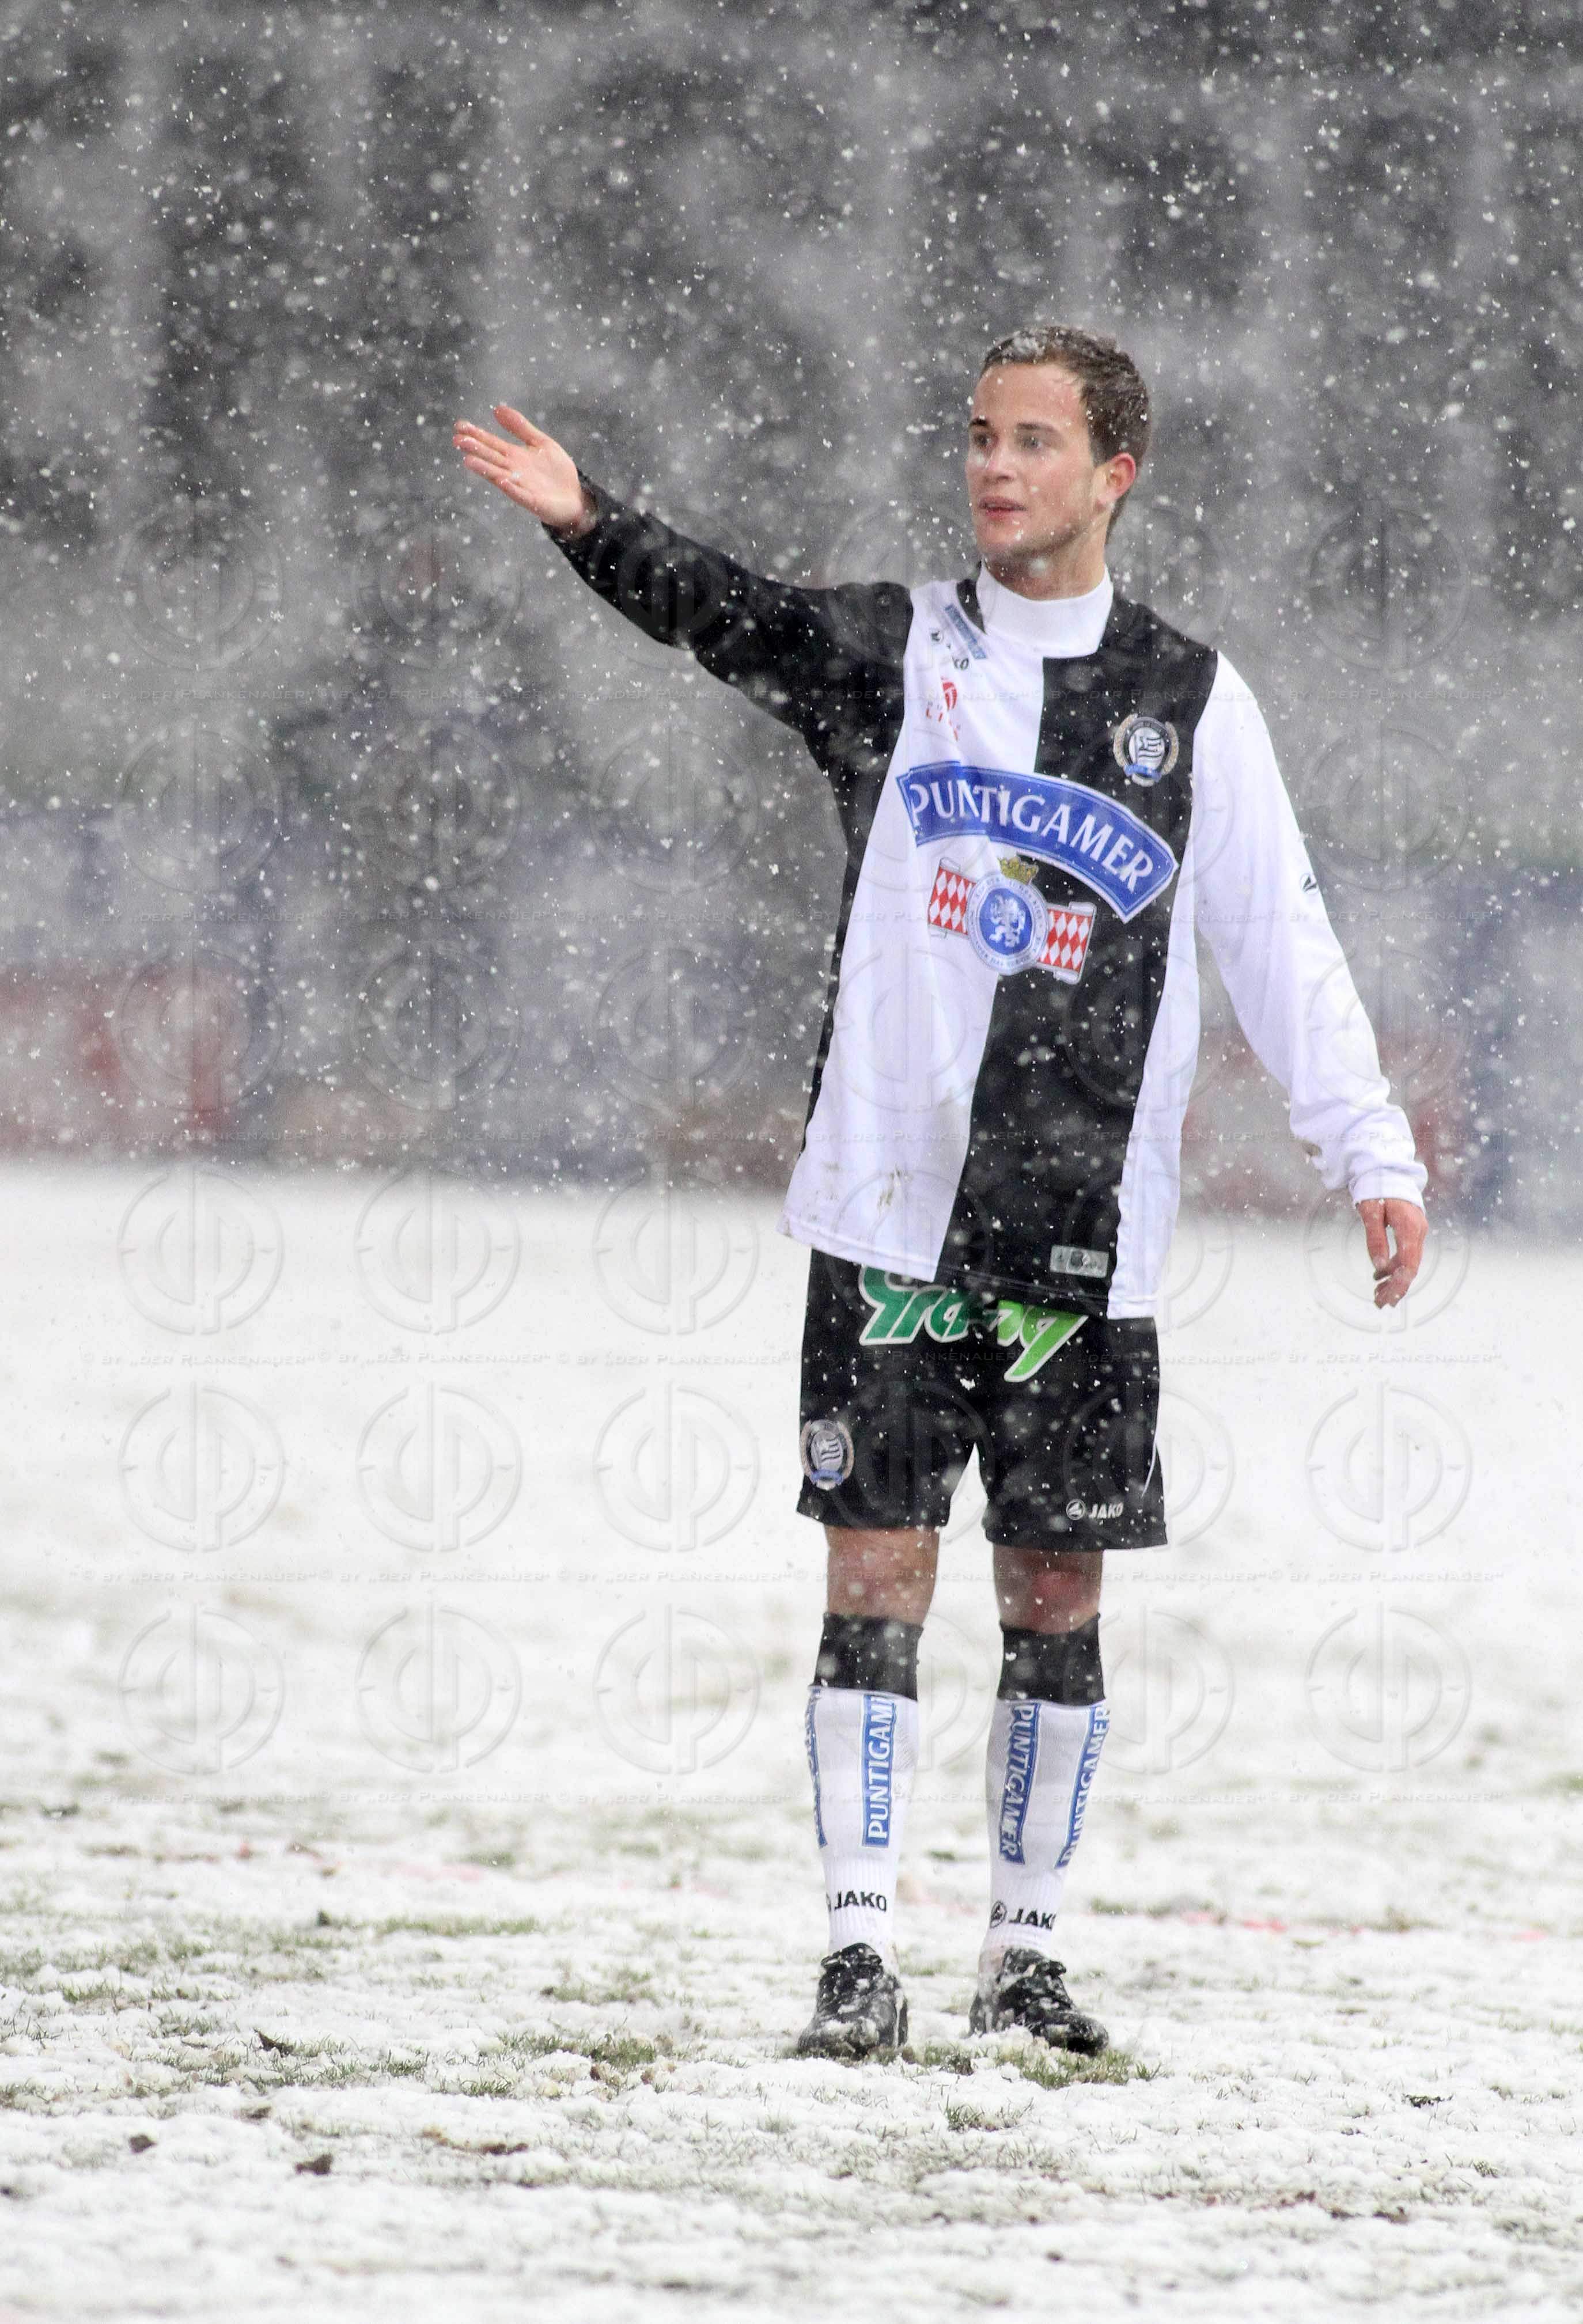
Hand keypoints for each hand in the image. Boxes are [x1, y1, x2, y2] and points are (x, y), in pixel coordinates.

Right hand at [452, 405, 590, 533]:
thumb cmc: (556, 471)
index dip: (476, 434)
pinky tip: (503, 480)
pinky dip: (512, 488)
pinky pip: (521, 494)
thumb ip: (520, 427)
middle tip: (457, 440)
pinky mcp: (533, 501)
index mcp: (514, 456)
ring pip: (499, 476)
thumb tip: (497, 409)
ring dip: (485, 469)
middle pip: (491, 457)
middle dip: (475, 449)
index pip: (491, 443)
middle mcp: (513, 470)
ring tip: (469, 461)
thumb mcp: (540, 442)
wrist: (575, 496)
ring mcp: (521, 486)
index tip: (459, 426)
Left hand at [1356, 1197, 1425, 1308]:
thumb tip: (1378, 1267)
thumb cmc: (1376, 1187)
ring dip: (1394, 1280)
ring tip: (1377, 1295)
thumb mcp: (1370, 1212)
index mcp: (1409, 1228)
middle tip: (1379, 1304)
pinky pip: (1406, 1255)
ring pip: (1408, 1263)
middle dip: (1396, 1288)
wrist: (1388, 1170)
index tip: (1387, 1299)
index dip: (1399, 1284)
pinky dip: (1394, 1268)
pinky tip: (1380, 1277)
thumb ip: (1375, 1239)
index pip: (1409, 1264)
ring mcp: (1417, 1232)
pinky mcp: (1412, 1232)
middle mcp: (1418, 1232)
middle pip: (1410, 1268)